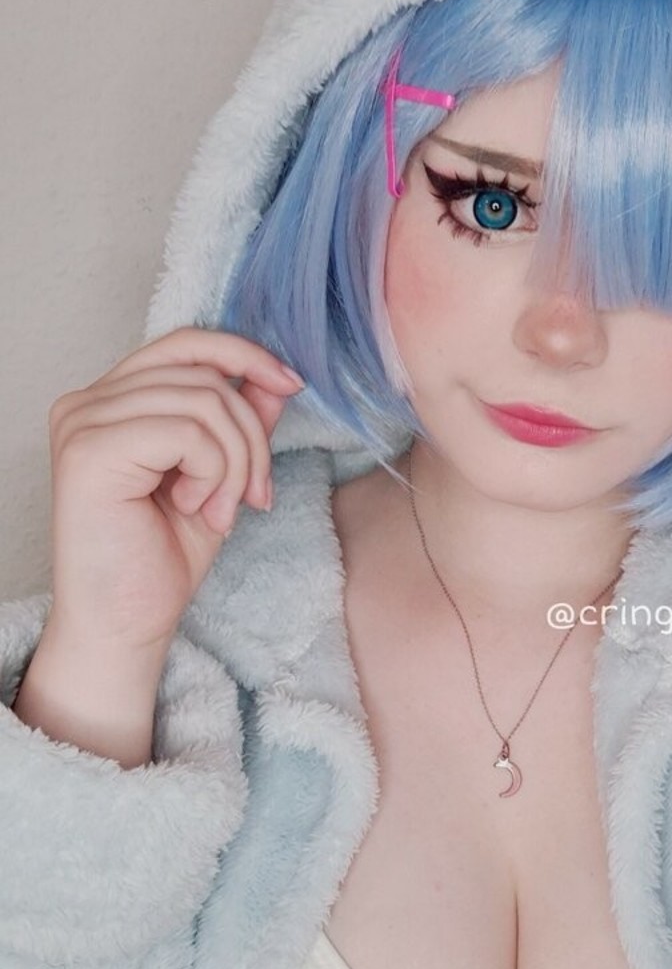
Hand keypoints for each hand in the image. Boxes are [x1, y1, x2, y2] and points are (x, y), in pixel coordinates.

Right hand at [45, 326, 306, 656]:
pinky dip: (214, 472)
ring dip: (236, 463)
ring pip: (204, 402)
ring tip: (222, 510)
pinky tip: (196, 509)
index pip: (185, 343)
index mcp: (110, 400)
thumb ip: (238, 422)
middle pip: (205, 375)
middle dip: (251, 436)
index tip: (292, 385)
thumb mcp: (219, 476)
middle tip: (255, 495)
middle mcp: (87, 402)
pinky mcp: (89, 451)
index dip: (245, 354)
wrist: (128, 625)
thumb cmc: (162, 558)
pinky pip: (187, 432)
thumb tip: (275, 377)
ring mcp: (82, 422)